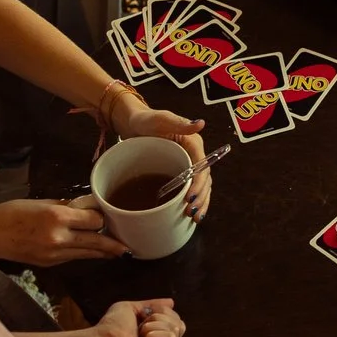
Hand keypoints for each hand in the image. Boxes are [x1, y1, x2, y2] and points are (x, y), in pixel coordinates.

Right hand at [0, 197, 126, 263]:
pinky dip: (84, 254)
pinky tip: (94, 252)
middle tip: (128, 246)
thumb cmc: (14, 212)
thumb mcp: (43, 203)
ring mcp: (55, 254)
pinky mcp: (50, 263)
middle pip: (96, 241)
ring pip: (87, 253)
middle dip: (113, 243)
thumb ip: (68, 207)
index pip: (94, 220)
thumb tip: (89, 207)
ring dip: (103, 252)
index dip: (102, 218)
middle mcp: (59, 237)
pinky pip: (74, 258)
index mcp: (58, 217)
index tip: (108, 215)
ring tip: (118, 252)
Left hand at [84, 298, 183, 336]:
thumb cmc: (110, 329)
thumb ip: (151, 305)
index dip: (159, 312)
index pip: (174, 317)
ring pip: (176, 328)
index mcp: (154, 334)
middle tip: (139, 330)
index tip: (141, 318)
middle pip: (178, 322)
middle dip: (157, 318)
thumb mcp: (130, 309)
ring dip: (152, 327)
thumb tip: (171, 302)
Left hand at [106, 88, 212, 216]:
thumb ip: (178, 123)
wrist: (131, 124)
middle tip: (191, 212)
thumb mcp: (159, 119)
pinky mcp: (179, 170)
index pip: (202, 166)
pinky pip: (190, 187)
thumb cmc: (144, 120)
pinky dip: (193, 200)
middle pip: (205, 179)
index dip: (199, 184)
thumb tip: (200, 124)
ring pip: (201, 185)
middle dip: (201, 197)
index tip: (190, 197)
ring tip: (194, 217)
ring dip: (200, 202)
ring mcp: (187, 163)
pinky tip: (189, 212)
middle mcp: (194, 154)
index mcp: (193, 143)